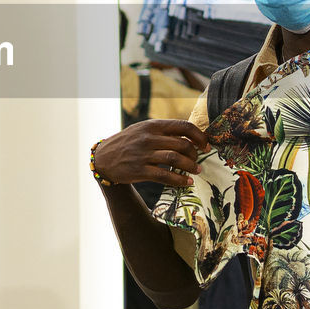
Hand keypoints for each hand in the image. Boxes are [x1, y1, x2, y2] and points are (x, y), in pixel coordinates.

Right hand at [93, 118, 209, 187]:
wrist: (104, 158)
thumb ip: (163, 131)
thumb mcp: (143, 130)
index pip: (183, 126)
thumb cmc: (129, 143)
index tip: (206, 145)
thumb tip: (191, 137)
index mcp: (152, 125)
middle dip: (195, 154)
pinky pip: (165, 176)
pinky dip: (179, 180)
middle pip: (182, 144)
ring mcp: (143, 154)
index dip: (199, 136)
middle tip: (199, 161)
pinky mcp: (139, 170)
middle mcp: (148, 138)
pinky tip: (186, 182)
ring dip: (190, 166)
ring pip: (175, 159)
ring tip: (196, 171)